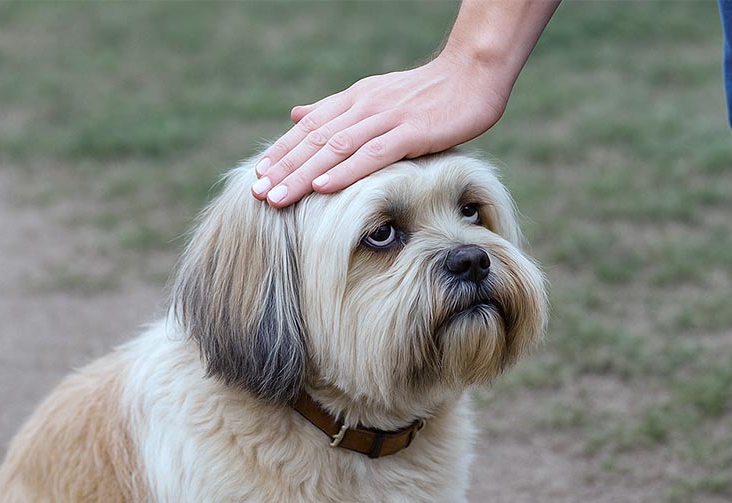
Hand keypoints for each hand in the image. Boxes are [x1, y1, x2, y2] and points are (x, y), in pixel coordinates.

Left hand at [251, 51, 510, 207]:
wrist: (474, 74)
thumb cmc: (432, 94)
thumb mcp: (378, 98)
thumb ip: (338, 110)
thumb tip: (297, 114)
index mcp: (355, 100)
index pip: (310, 128)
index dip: (283, 152)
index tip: (258, 175)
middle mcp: (364, 107)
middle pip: (315, 141)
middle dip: (284, 169)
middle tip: (258, 194)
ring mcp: (386, 118)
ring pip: (335, 149)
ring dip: (303, 175)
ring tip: (278, 198)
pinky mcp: (411, 132)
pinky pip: (372, 154)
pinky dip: (345, 171)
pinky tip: (324, 188)